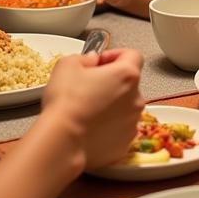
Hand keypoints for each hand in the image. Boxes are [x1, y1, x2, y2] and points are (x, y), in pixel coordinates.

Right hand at [42, 48, 143, 169]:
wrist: (62, 141)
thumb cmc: (66, 102)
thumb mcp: (67, 65)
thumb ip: (85, 58)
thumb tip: (92, 61)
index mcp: (127, 75)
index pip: (133, 55)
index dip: (115, 55)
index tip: (99, 63)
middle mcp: (136, 98)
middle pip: (129, 83)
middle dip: (111, 82)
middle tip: (88, 87)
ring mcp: (133, 122)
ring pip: (125, 107)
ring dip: (111, 105)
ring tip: (87, 110)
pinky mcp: (125, 142)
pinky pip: (120, 128)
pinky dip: (109, 126)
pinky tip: (90, 127)